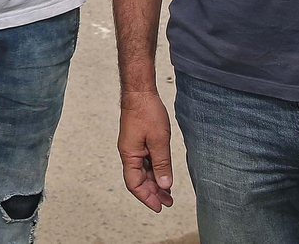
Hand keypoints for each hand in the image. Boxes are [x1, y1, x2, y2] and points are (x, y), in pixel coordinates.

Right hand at [118, 90, 174, 211]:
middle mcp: (129, 153)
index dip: (146, 197)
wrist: (140, 92)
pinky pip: (146, 161)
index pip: (134, 184)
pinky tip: (165, 174)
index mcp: (129, 155)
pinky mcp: (139, 141)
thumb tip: (165, 185)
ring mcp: (134, 147)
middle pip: (139, 180)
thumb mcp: (159, 140)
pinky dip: (155, 170)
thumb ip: (162, 164)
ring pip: (143, 171)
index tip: (158, 207)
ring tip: (169, 192)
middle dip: (153, 192)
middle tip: (168, 202)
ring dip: (155, 182)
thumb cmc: (146, 112)